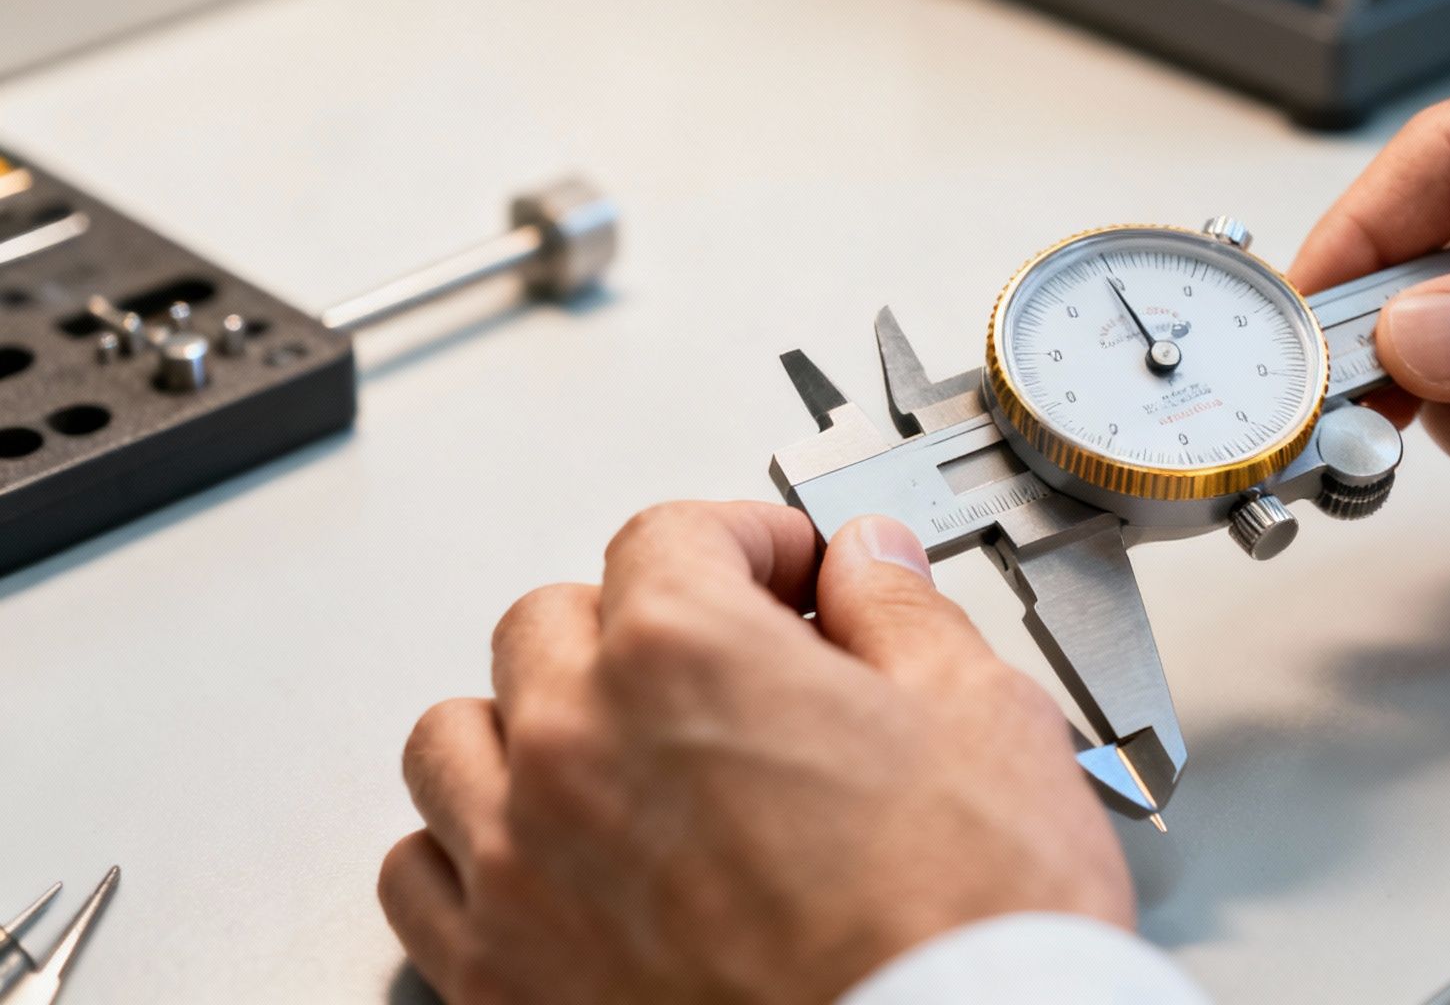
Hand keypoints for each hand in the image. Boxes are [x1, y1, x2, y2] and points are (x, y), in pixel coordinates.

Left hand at [379, 502, 1131, 1004]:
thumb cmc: (963, 915)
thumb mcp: (979, 716)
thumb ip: (899, 613)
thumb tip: (868, 565)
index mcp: (681, 656)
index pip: (672, 537)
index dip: (746, 542)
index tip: (781, 573)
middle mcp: (574, 750)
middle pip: (554, 624)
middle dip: (642, 625)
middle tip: (724, 665)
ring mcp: (522, 871)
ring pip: (460, 739)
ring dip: (533, 724)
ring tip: (615, 751)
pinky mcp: (501, 982)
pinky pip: (422, 878)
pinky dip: (473, 852)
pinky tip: (547, 857)